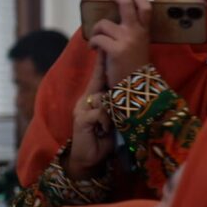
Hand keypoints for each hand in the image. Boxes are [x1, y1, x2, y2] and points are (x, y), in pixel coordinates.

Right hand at [65, 53, 114, 179]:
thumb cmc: (102, 140)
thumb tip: (125, 94)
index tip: (105, 47)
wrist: (88, 159)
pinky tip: (104, 130)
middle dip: (105, 76)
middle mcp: (85, 100)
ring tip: (108, 127)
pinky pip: (99, 112)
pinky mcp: (81, 119)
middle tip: (109, 67)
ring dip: (110, 113)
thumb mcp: (112, 120)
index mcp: (92, 98)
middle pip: (98, 82)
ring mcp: (82, 109)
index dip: (102, 62)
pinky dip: (106, 121)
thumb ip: (114, 106)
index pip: (98, 77)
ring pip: (102, 98)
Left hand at [88, 0, 151, 85]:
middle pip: (126, 4)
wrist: (136, 88)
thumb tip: (115, 19)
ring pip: (103, 23)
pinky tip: (93, 49)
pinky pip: (98, 38)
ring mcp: (126, 40)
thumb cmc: (134, 67)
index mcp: (144, 31)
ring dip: (96, 30)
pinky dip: (92, 43)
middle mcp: (136, 32)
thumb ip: (133, 32)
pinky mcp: (114, 50)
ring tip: (96, 40)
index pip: (146, 7)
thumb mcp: (140, 46)